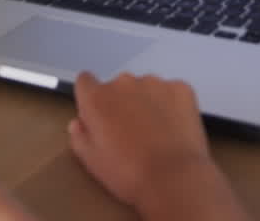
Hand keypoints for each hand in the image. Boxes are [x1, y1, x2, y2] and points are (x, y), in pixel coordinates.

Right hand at [68, 72, 210, 207]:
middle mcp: (123, 83)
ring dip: (147, 103)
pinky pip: (171, 92)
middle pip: (118, 86)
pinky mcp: (180, 88)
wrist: (173, 179)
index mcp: (97, 98)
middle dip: (122, 103)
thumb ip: (79, 135)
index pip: (85, 81)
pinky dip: (172, 105)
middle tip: (131, 132)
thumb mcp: (92, 161)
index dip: (91, 97)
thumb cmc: (130, 174)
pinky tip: (174, 128)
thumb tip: (79, 124)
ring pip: (146, 88)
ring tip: (156, 133)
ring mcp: (154, 83)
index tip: (100, 112)